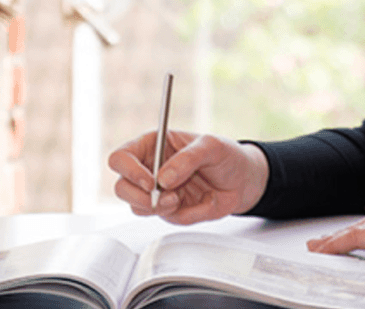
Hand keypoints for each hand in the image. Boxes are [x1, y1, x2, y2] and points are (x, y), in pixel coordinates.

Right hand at [108, 129, 268, 224]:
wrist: (243, 180)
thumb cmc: (226, 155)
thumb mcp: (211, 147)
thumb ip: (187, 159)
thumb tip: (163, 179)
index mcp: (152, 145)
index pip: (121, 157)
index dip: (128, 170)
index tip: (150, 181)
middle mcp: (149, 169)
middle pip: (121, 187)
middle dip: (140, 197)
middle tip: (166, 196)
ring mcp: (156, 192)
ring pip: (137, 207)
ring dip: (160, 207)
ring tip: (181, 198)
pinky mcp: (169, 210)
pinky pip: (165, 219)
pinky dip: (182, 215)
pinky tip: (197, 203)